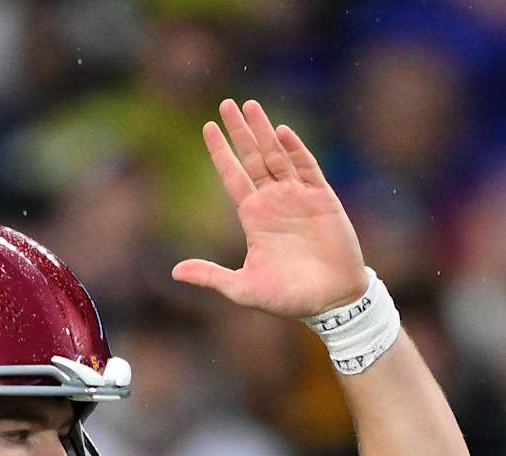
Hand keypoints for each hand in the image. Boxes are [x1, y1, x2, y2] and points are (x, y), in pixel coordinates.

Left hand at [173, 99, 367, 318]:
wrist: (331, 301)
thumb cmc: (288, 297)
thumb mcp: (242, 288)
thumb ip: (211, 276)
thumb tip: (174, 272)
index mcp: (253, 217)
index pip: (233, 176)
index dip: (220, 153)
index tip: (208, 128)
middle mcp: (273, 201)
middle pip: (252, 157)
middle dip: (240, 131)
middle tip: (226, 104)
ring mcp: (298, 197)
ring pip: (277, 155)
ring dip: (264, 131)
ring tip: (250, 105)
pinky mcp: (321, 198)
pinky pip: (306, 167)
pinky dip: (294, 149)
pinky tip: (281, 132)